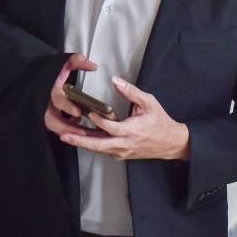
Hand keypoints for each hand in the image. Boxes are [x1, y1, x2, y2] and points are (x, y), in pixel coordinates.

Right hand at [44, 54, 98, 136]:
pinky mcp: (45, 117)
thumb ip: (76, 61)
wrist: (35, 78)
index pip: (56, 99)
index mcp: (49, 89)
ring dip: (68, 131)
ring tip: (84, 135)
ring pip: (52, 126)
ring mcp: (42, 111)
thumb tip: (93, 65)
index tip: (78, 112)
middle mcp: (43, 102)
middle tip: (84, 132)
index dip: (67, 107)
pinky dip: (65, 130)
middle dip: (67, 127)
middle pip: (52, 120)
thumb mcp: (62, 63)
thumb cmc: (50, 72)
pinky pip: (54, 127)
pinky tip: (78, 130)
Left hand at [60, 76, 190, 160]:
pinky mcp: (121, 155)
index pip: (111, 127)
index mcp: (132, 131)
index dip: (99, 120)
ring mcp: (122, 152)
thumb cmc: (160, 122)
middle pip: (99, 145)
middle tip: (65, 136)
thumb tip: (116, 81)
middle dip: (80, 141)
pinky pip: (103, 151)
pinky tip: (83, 139)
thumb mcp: (149, 103)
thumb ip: (131, 92)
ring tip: (67, 137)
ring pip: (99, 149)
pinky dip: (92, 145)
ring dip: (82, 144)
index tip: (90, 113)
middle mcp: (125, 144)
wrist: (171, 142)